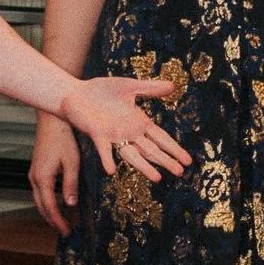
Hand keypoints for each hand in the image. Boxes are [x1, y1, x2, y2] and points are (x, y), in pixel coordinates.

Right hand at [29, 112, 81, 233]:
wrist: (51, 120)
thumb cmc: (63, 138)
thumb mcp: (72, 162)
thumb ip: (70, 184)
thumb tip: (70, 204)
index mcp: (42, 178)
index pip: (49, 207)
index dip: (58, 221)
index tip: (68, 232)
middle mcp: (34, 178)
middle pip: (41, 206)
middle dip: (52, 220)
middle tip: (65, 231)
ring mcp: (33, 173)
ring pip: (39, 199)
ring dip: (49, 212)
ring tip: (62, 221)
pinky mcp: (36, 169)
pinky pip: (40, 191)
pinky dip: (47, 201)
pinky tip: (56, 203)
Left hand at [59, 76, 191, 185]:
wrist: (76, 93)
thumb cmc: (102, 90)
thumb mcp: (130, 86)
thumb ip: (150, 88)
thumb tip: (173, 86)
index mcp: (138, 122)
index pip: (161, 138)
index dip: (174, 149)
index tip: (188, 161)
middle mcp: (129, 133)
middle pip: (151, 149)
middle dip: (165, 160)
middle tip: (180, 172)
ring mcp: (114, 136)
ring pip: (132, 154)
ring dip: (144, 166)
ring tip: (157, 178)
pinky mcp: (97, 134)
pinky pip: (103, 149)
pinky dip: (107, 159)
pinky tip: (111, 170)